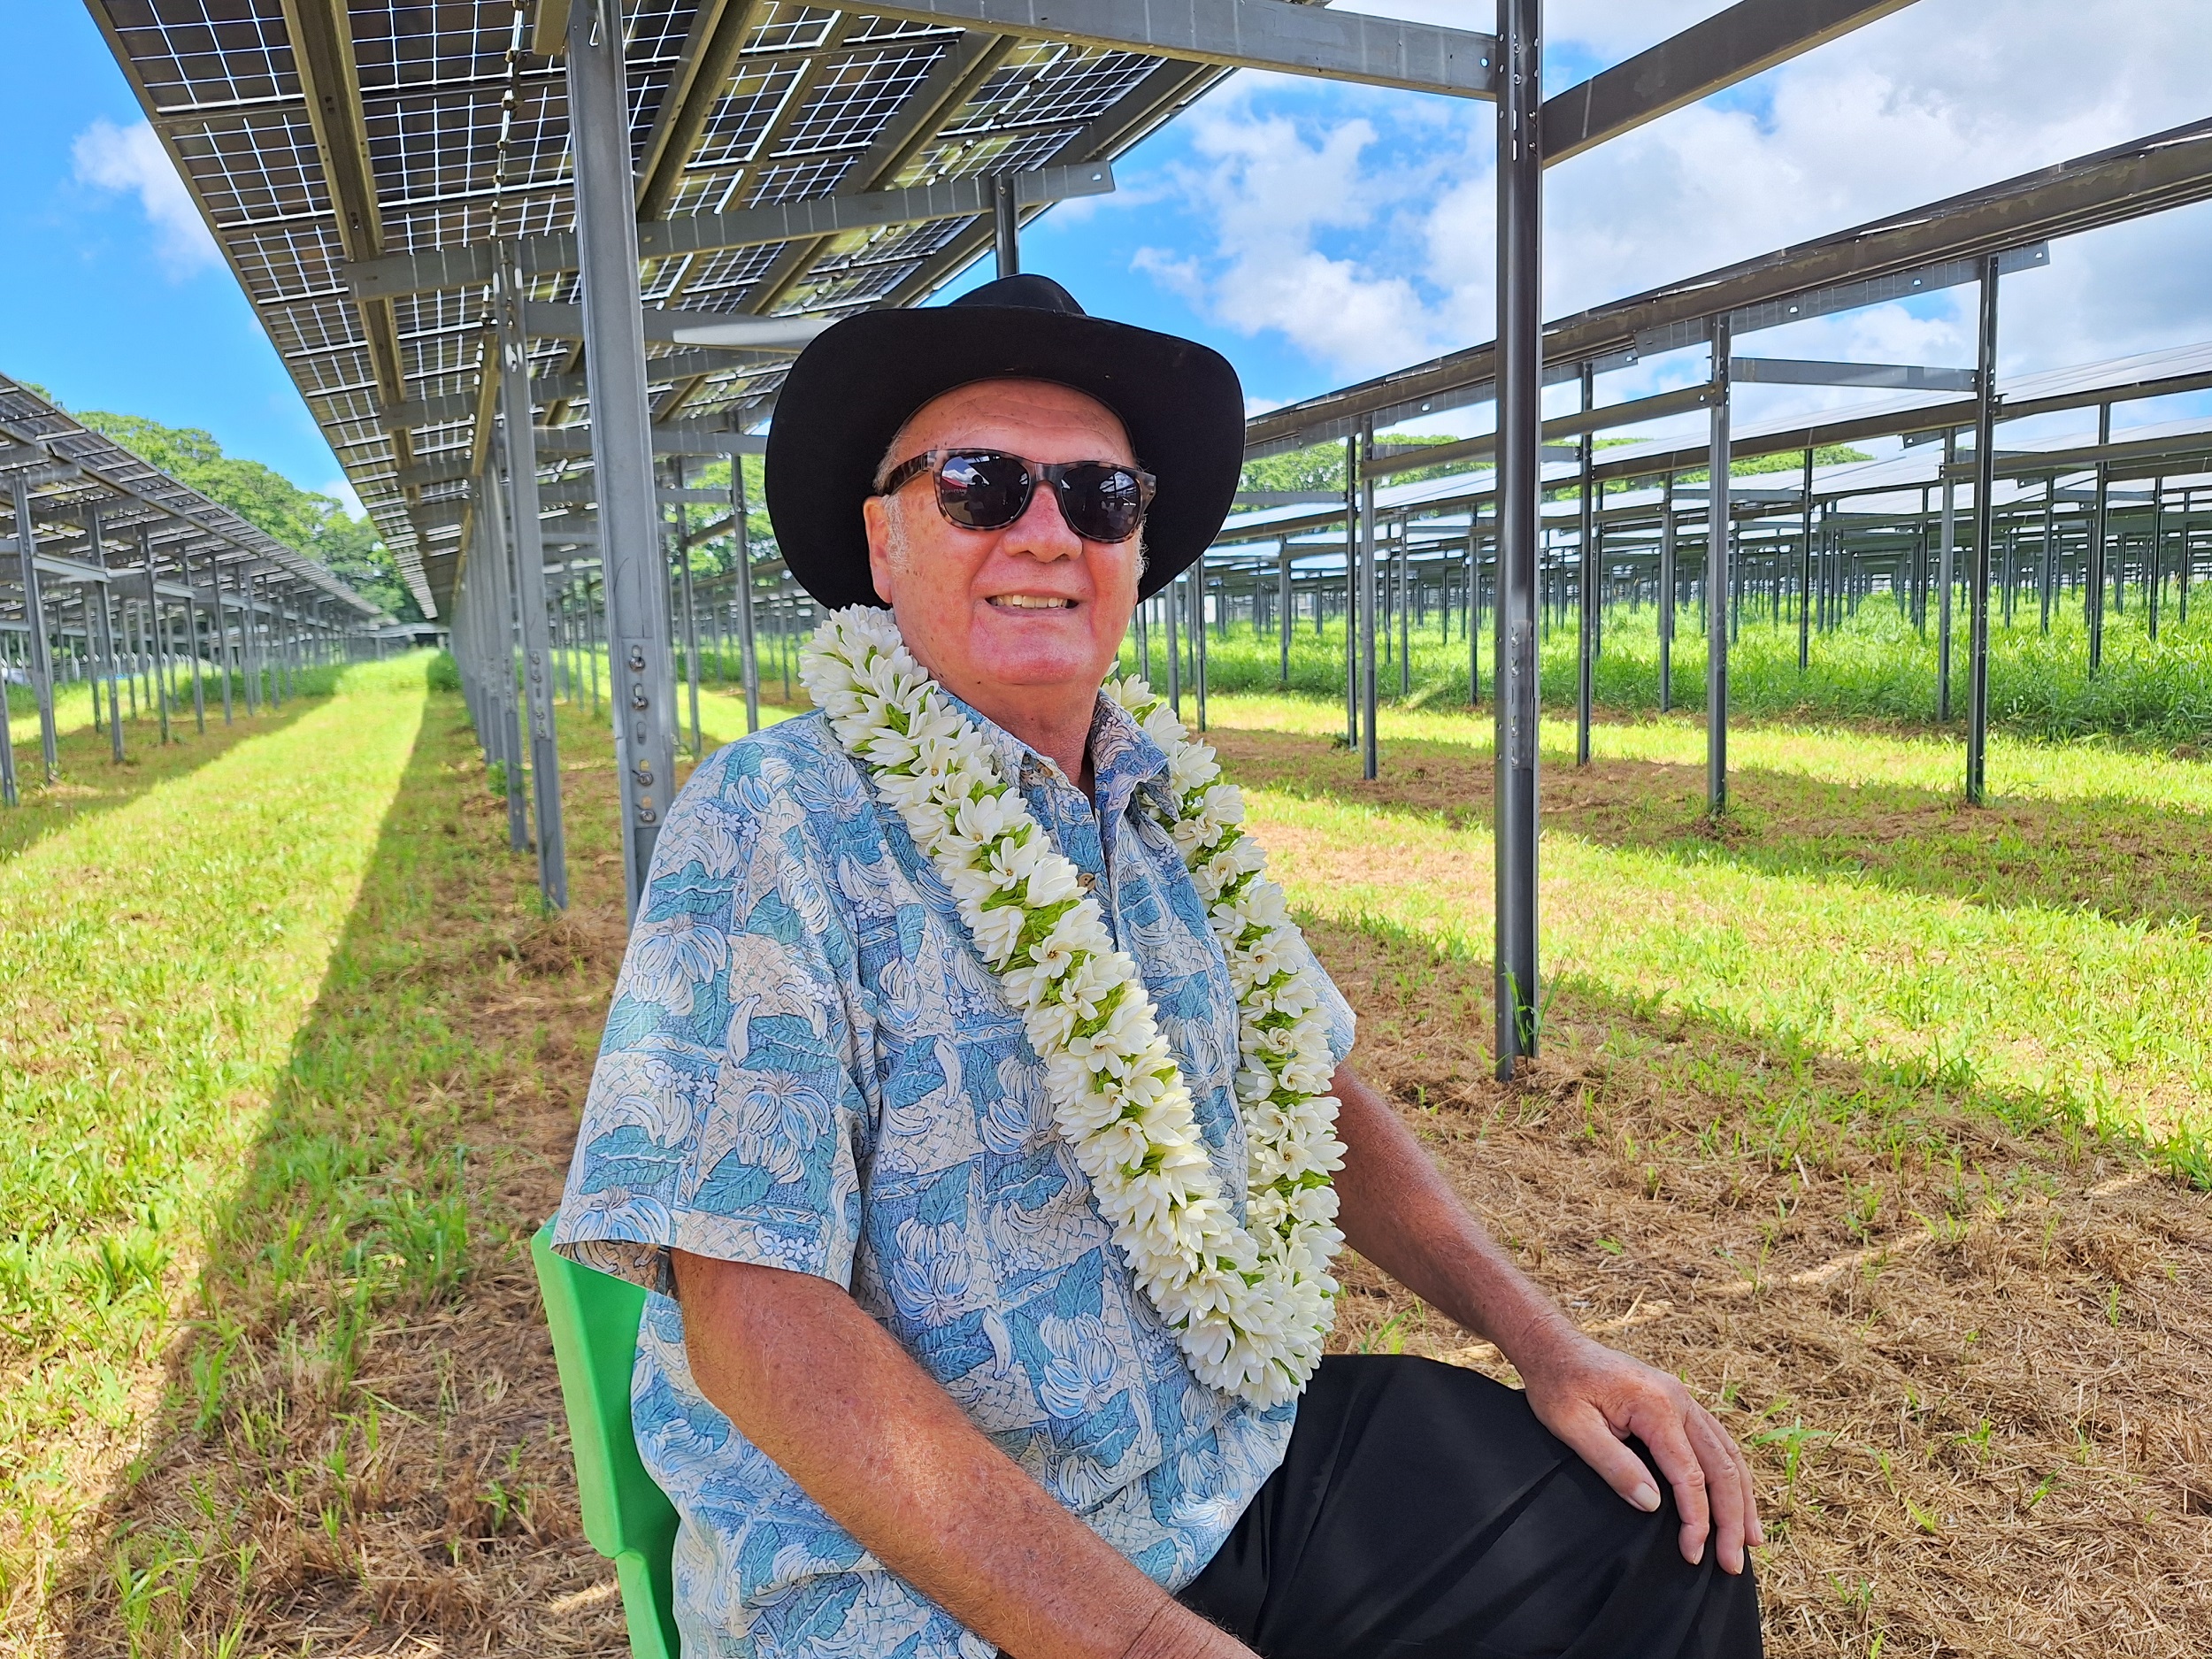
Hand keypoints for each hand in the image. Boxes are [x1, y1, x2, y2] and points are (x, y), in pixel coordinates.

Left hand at [1514, 1327, 1763, 1573]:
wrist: (1554, 1347)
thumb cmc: (1558, 1385)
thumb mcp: (1573, 1427)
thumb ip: (1613, 1465)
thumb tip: (1651, 1505)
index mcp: (1656, 1406)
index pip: (1689, 1475)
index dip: (1696, 1519)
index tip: (1693, 1553)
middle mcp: (1680, 1400)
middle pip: (1721, 1466)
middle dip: (1732, 1518)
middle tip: (1731, 1563)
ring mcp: (1682, 1399)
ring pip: (1727, 1453)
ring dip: (1741, 1498)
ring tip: (1750, 1539)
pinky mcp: (1678, 1403)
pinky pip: (1716, 1441)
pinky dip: (1730, 1474)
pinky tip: (1735, 1497)